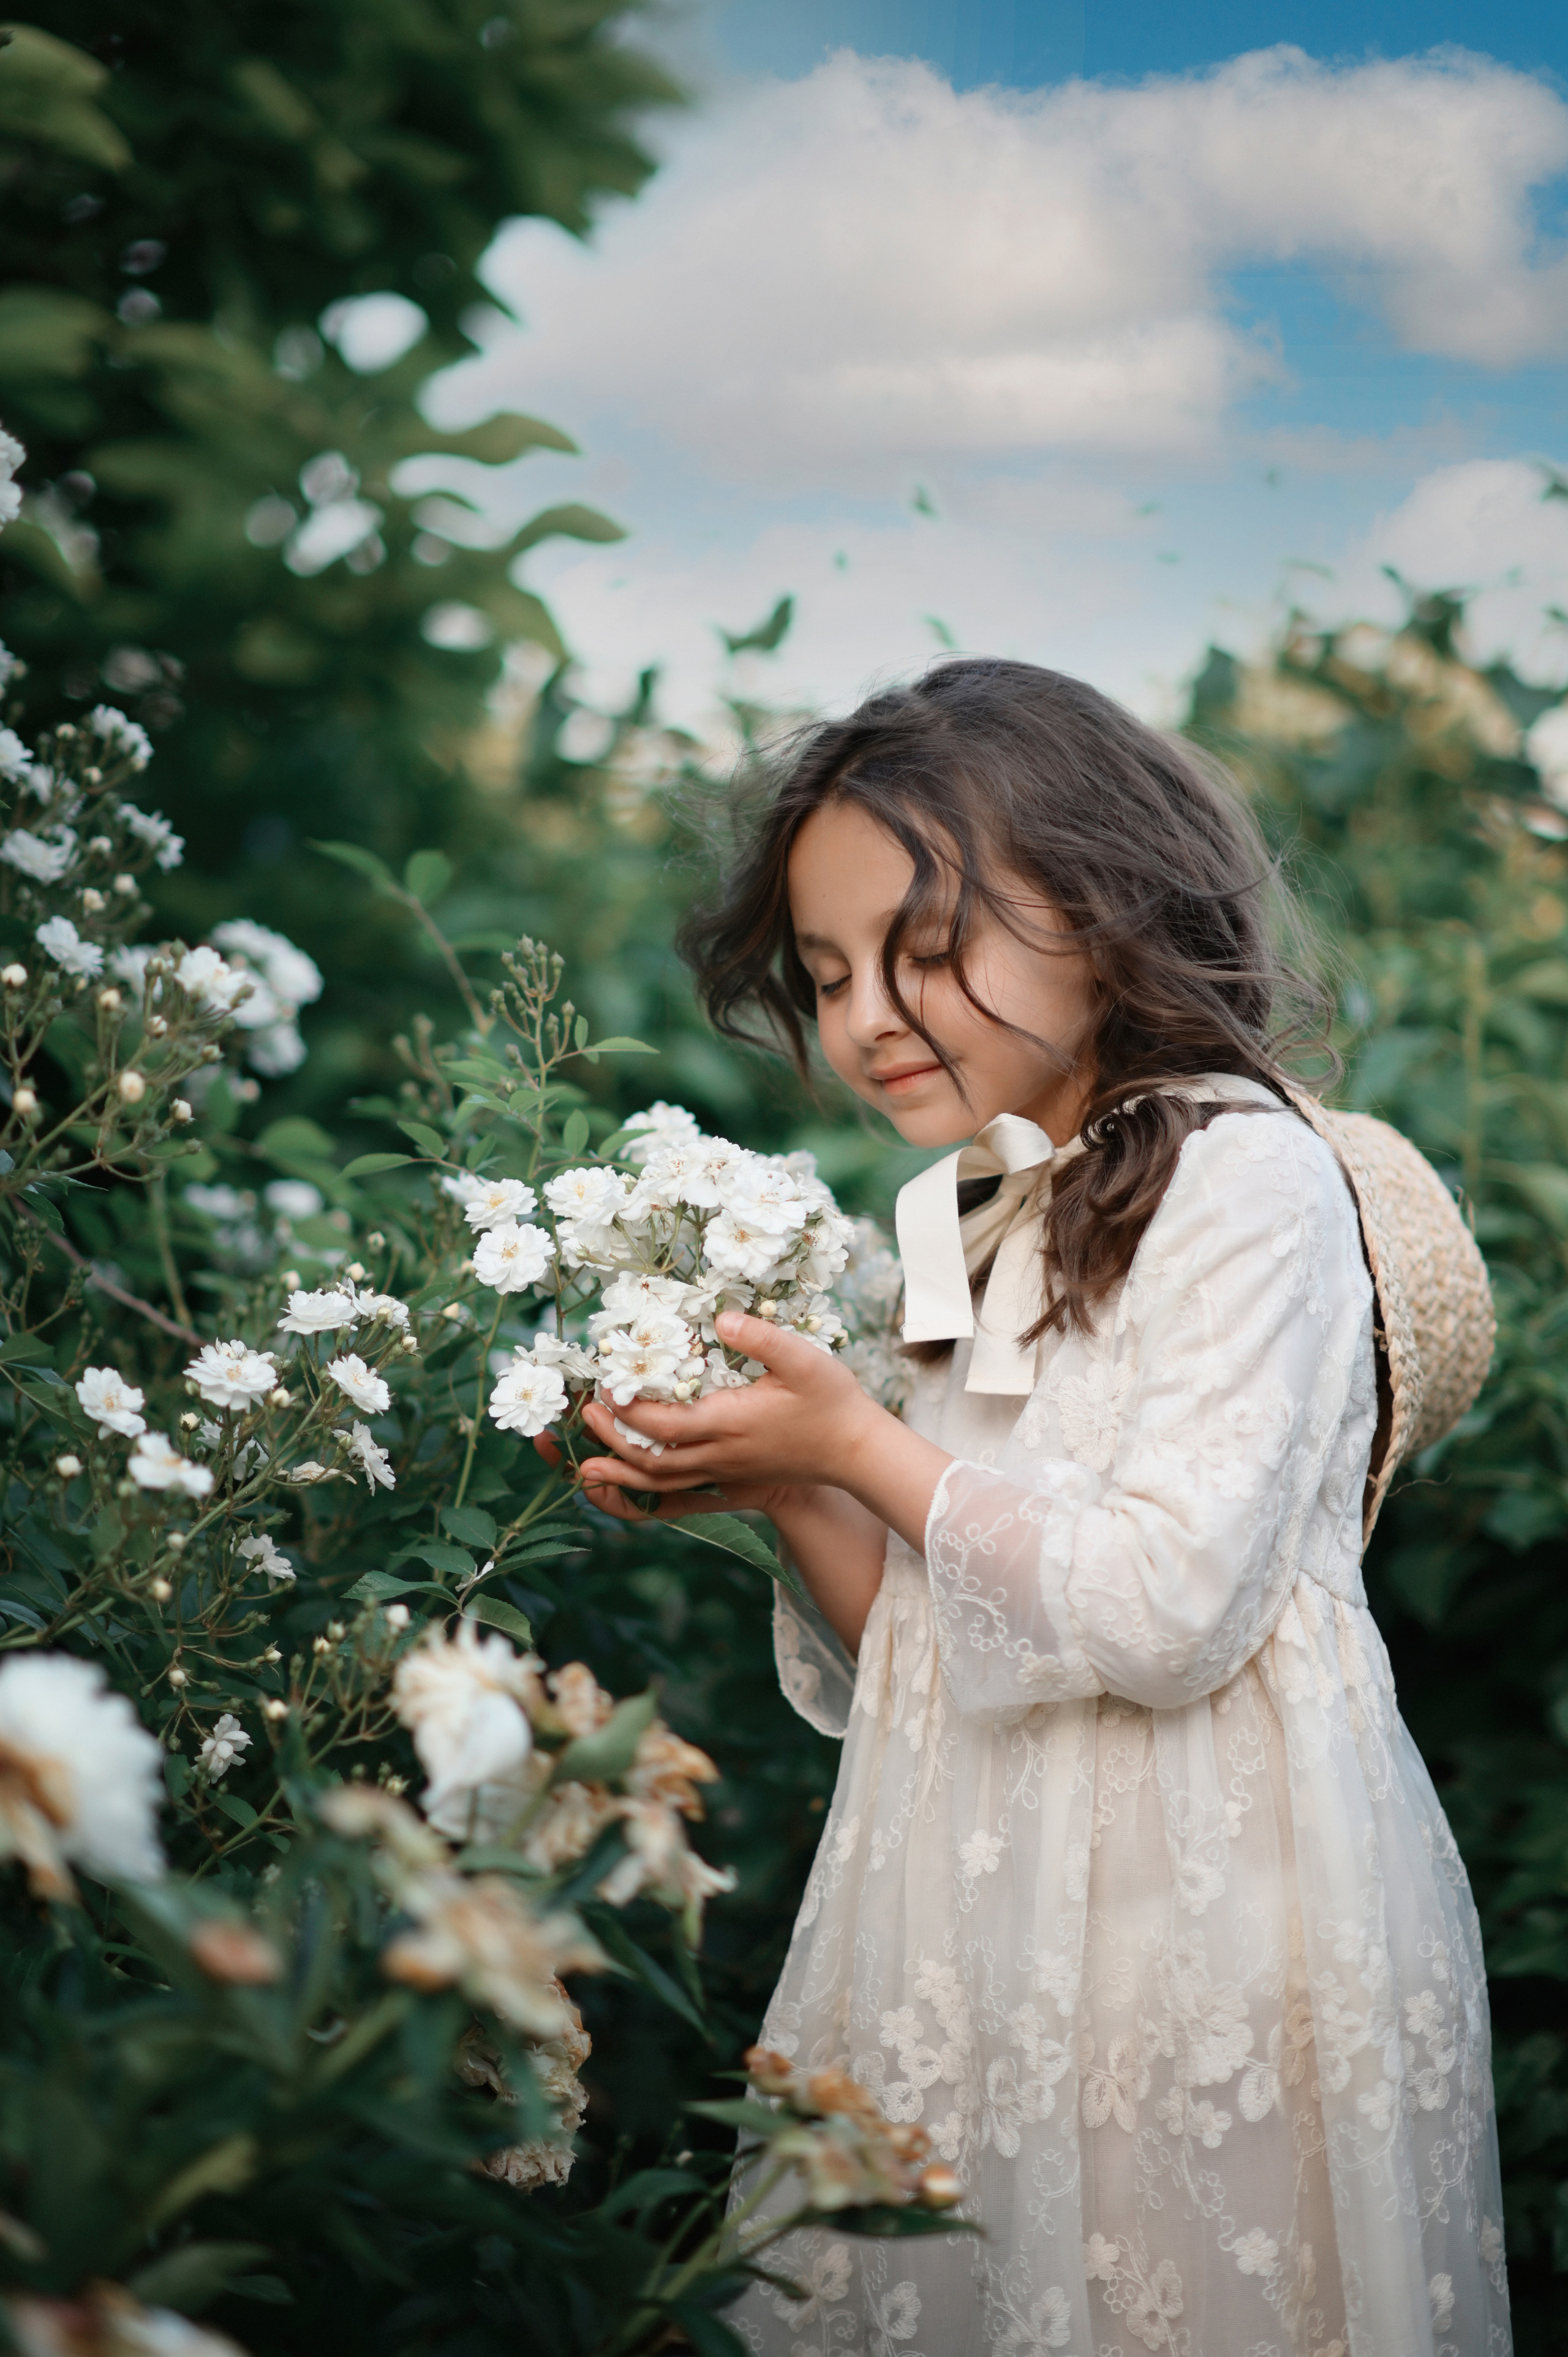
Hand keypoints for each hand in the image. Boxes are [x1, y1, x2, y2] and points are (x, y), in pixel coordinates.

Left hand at [572, 1311, 884, 1525]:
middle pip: (651, 1459)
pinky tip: (626, 1487)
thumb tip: (721, 1317)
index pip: (664, 1425)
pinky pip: (676, 1496)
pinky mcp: (729, 1480)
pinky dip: (644, 1496)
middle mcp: (720, 1455)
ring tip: (587, 1462)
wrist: (855, 1452)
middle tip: (585, 1414)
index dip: (629, 1410)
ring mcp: (723, 1472)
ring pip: (659, 1483)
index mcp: (731, 1423)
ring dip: (620, 1473)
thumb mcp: (804, 1359)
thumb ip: (761, 1337)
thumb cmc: (831, 1401)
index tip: (605, 1386)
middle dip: (611, 1440)